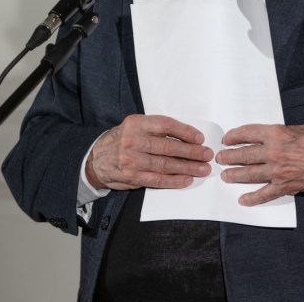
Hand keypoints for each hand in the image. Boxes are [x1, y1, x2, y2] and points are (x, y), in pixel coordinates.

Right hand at [85, 114, 213, 190]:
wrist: (96, 159)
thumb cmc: (122, 140)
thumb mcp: (134, 126)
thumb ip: (155, 129)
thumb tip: (186, 136)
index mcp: (136, 123)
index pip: (165, 125)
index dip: (185, 131)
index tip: (200, 138)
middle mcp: (133, 140)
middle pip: (168, 146)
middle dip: (191, 151)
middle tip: (207, 155)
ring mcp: (132, 160)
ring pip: (165, 164)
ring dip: (188, 167)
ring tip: (203, 169)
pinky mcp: (133, 177)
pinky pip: (158, 180)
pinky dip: (174, 181)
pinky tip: (187, 180)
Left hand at [215, 124, 303, 205]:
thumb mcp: (300, 128)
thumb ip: (282, 133)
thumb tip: (271, 136)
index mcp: (276, 134)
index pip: (247, 133)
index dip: (234, 136)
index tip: (227, 139)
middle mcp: (273, 152)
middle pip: (244, 154)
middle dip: (229, 156)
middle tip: (221, 157)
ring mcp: (278, 171)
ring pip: (249, 174)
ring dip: (234, 175)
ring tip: (225, 175)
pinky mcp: (285, 186)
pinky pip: (264, 194)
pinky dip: (252, 198)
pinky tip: (243, 199)